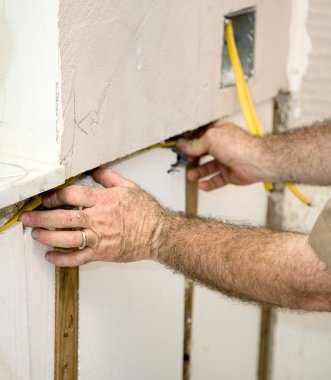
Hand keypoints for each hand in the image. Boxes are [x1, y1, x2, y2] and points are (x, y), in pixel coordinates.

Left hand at [20, 168, 166, 266]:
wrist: (159, 233)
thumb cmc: (146, 211)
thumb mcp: (128, 187)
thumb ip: (108, 177)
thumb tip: (93, 168)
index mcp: (104, 200)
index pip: (71, 195)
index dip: (55, 197)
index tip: (47, 199)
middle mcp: (99, 219)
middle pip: (63, 217)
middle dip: (41, 217)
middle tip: (28, 217)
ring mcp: (99, 237)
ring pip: (67, 238)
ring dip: (47, 237)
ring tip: (35, 234)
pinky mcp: (102, 253)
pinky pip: (78, 258)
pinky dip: (61, 260)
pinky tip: (50, 257)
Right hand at [177, 121, 264, 190]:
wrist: (256, 162)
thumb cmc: (239, 146)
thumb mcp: (210, 139)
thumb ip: (195, 144)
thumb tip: (182, 145)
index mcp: (218, 133)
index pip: (200, 136)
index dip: (189, 141)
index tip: (180, 147)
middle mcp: (222, 146)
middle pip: (202, 152)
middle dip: (192, 158)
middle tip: (185, 161)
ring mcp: (225, 161)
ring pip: (207, 168)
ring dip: (198, 172)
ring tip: (191, 176)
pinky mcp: (229, 174)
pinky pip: (215, 180)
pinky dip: (208, 183)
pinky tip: (202, 185)